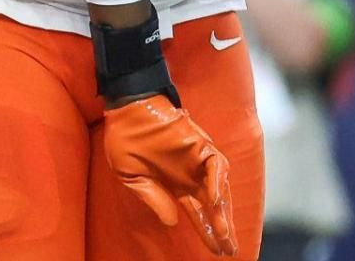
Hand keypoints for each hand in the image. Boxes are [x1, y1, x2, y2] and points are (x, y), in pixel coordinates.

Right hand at [102, 95, 236, 255]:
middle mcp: (191, 175)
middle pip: (212, 207)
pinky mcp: (200, 145)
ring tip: (224, 234)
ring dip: (222, 212)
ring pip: (218, 190)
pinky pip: (216, 165)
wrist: (127, 109)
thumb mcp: (130, 176)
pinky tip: (214, 200)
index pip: (197, 213)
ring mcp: (197, 161)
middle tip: (230, 251)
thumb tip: (172, 222)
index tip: (217, 251)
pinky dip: (217, 182)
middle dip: (221, 229)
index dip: (207, 231)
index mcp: (175, 184)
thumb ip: (151, 198)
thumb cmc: (124, 139)